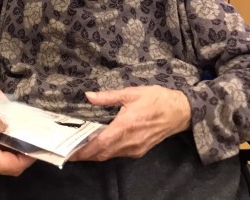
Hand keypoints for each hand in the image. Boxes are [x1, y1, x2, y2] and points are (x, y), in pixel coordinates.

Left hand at [70, 85, 190, 160]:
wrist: (180, 111)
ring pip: (110, 155)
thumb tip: (89, 96)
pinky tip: (100, 145)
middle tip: (70, 151)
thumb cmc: (156, 100)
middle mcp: (129, 141)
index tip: (70, 151)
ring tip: (81, 148)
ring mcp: (135, 148)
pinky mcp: (140, 150)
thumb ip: (108, 97)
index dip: (84, 150)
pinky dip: (107, 152)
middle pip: (102, 154)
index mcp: (125, 126)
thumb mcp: (131, 93)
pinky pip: (119, 154)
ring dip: (95, 154)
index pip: (99, 144)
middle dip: (85, 155)